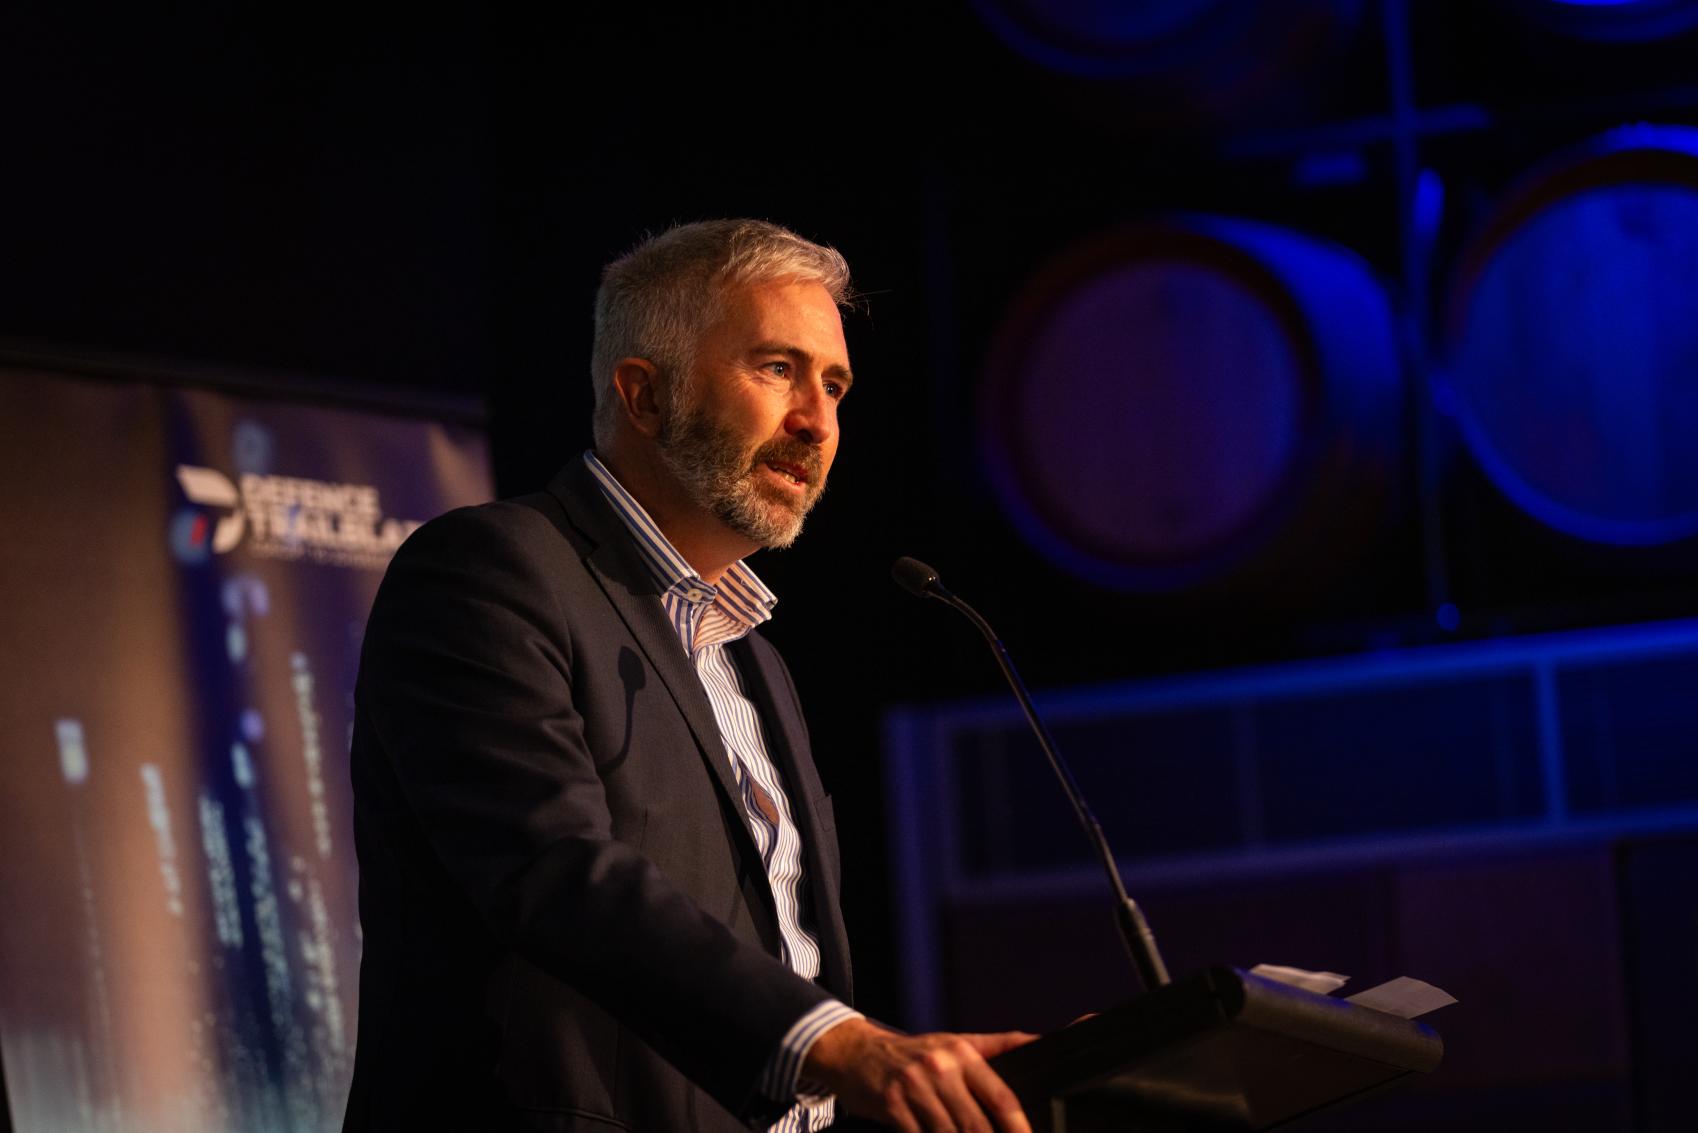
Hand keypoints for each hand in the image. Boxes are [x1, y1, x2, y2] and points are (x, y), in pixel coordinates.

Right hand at [802, 1015, 1036, 1132]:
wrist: (858, 1052)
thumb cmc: (915, 1053)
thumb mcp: (957, 1042)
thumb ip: (999, 1045)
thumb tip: (1039, 1041)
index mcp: (962, 1054)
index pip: (1001, 1097)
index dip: (1019, 1127)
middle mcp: (939, 1068)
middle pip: (977, 1124)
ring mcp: (914, 1087)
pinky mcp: (892, 1106)